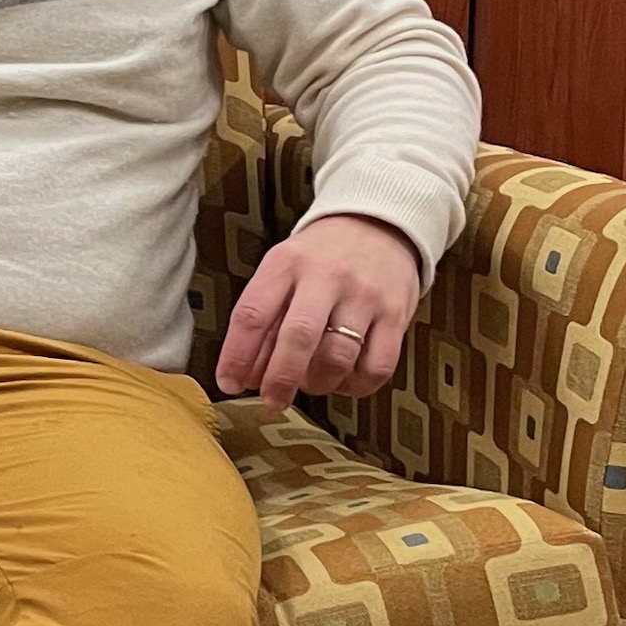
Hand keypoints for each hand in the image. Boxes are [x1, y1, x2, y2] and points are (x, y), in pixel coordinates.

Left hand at [217, 213, 421, 413]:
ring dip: (318, 384)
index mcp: (286, 264)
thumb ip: (264, 324)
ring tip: (310, 383)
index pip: (252, 314)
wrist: (380, 224)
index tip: (229, 383)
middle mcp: (326, 276)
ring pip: (338, 357)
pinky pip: (377, 366)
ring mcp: (365, 295)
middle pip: (298, 337)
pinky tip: (343, 380)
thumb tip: (246, 377)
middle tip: (272, 401)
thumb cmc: (320, 258)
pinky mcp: (397, 314)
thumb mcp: (283, 274)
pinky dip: (355, 385)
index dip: (236, 356)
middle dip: (279, 379)